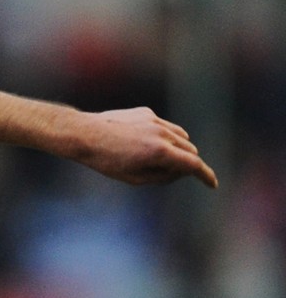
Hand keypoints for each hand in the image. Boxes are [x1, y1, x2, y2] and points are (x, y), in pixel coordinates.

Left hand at [73, 107, 217, 188]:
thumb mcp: (135, 178)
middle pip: (190, 149)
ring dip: (177, 148)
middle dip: (186, 163)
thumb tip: (182, 171)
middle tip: (166, 173)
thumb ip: (163, 176)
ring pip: (180, 136)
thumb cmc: (107, 161)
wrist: (84, 134)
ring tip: (153, 159)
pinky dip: (162, 136)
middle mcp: (162, 133)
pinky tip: (138, 142)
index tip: (212, 184)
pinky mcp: (146, 113)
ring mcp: (155, 120)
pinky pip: (163, 126)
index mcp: (160, 152)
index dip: (205, 176)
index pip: (193, 164)